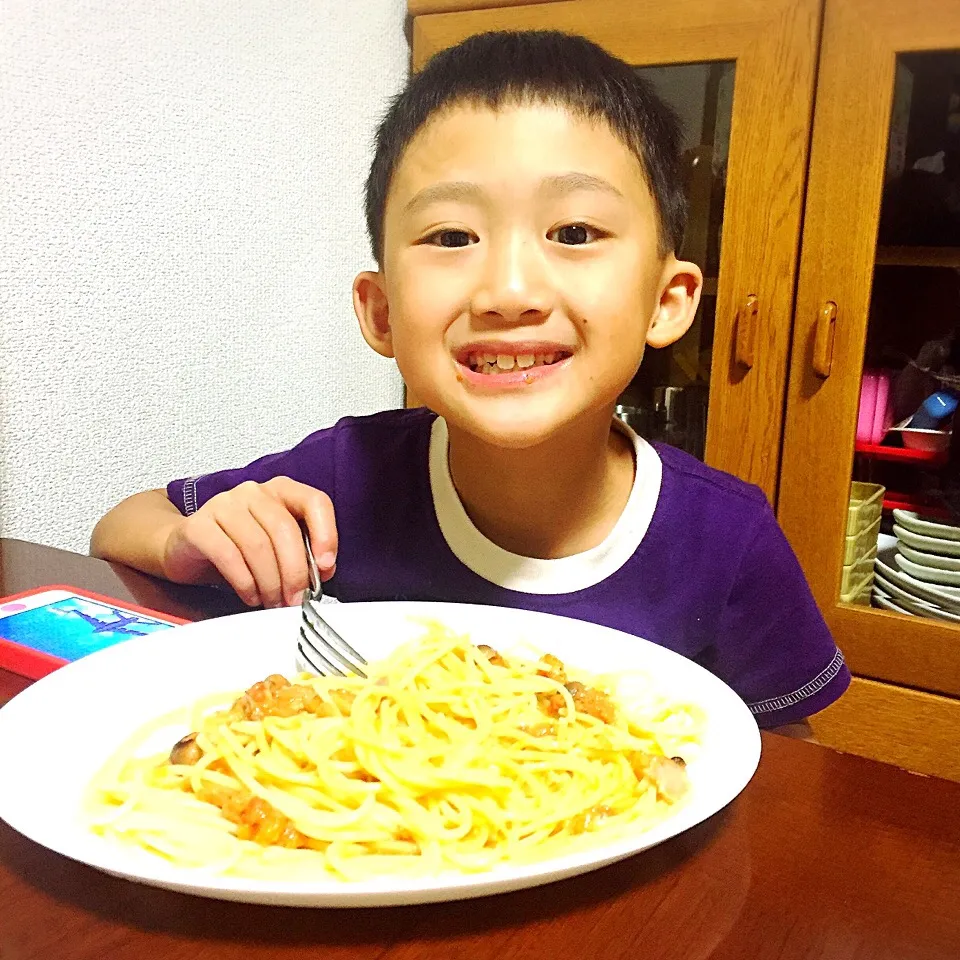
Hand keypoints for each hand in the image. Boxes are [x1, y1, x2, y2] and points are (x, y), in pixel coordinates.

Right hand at [161, 477, 337, 607]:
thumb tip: (322, 573)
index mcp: (281, 491)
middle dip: (295, 572)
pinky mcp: (198, 525)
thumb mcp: (276, 548)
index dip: (326, 535)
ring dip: (270, 582)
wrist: (184, 548)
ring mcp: (224, 504)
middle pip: (285, 529)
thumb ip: (301, 554)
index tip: (326, 567)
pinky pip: (228, 555)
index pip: (314, 501)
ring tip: (273, 601)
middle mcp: (254, 492)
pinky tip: (251, 595)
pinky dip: (245, 582)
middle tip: (296, 599)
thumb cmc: (236, 547)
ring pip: (258, 545)